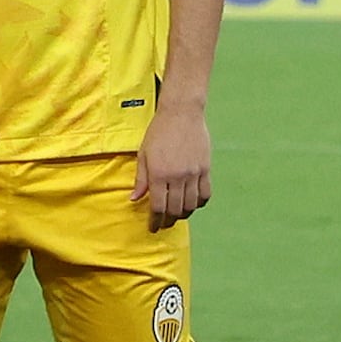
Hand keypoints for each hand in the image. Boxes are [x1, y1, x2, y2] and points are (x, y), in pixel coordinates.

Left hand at [141, 91, 212, 226]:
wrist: (182, 114)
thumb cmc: (158, 132)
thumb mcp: (143, 154)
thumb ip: (141, 179)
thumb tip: (134, 199)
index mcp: (158, 173)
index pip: (158, 206)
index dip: (155, 221)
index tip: (153, 227)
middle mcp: (177, 177)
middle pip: (175, 210)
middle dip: (168, 221)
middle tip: (164, 224)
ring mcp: (193, 173)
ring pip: (190, 205)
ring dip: (183, 214)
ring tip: (177, 215)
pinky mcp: (205, 169)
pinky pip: (205, 194)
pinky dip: (199, 203)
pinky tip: (192, 204)